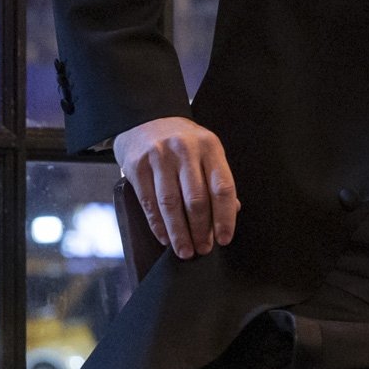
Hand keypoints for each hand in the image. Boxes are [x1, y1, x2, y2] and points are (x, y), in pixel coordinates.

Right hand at [114, 116, 238, 259]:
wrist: (144, 118)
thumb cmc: (182, 142)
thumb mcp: (206, 151)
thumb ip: (217, 179)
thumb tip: (232, 211)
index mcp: (210, 147)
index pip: (222, 187)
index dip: (225, 217)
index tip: (224, 238)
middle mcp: (185, 150)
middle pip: (196, 199)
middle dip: (200, 229)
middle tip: (203, 249)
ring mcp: (159, 156)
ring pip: (171, 203)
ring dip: (179, 232)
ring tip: (184, 250)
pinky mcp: (137, 165)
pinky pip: (148, 202)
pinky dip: (157, 224)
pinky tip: (164, 238)